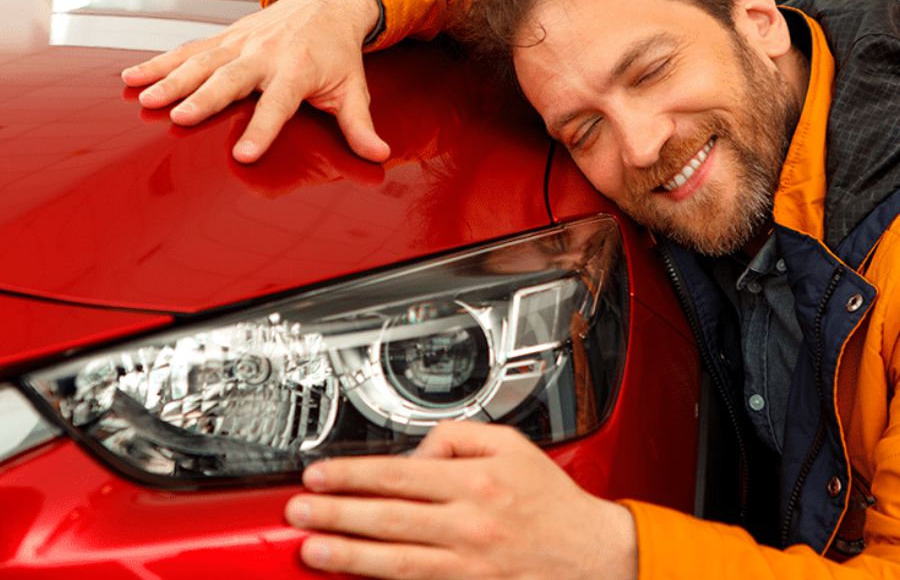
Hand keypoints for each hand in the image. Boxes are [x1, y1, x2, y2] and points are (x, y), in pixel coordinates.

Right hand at [121, 0, 390, 163]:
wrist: (325, 3)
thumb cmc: (337, 52)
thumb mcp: (353, 89)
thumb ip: (360, 125)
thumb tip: (378, 154)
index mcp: (297, 70)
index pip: (278, 105)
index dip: (262, 130)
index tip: (244, 155)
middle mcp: (264, 54)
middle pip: (230, 79)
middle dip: (203, 98)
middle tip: (179, 117)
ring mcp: (240, 43)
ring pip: (201, 61)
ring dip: (170, 79)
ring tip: (143, 99)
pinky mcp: (224, 38)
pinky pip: (188, 50)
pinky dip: (159, 62)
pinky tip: (132, 77)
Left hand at [284, 421, 636, 579]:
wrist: (589, 552)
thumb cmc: (548, 499)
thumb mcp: (510, 444)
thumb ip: (458, 436)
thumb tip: (417, 450)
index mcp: (474, 481)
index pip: (397, 474)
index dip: (351, 475)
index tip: (320, 475)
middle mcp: (467, 523)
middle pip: (387, 518)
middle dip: (336, 514)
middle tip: (298, 512)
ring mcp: (467, 563)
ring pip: (395, 561)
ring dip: (348, 555)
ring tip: (312, 550)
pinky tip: (358, 578)